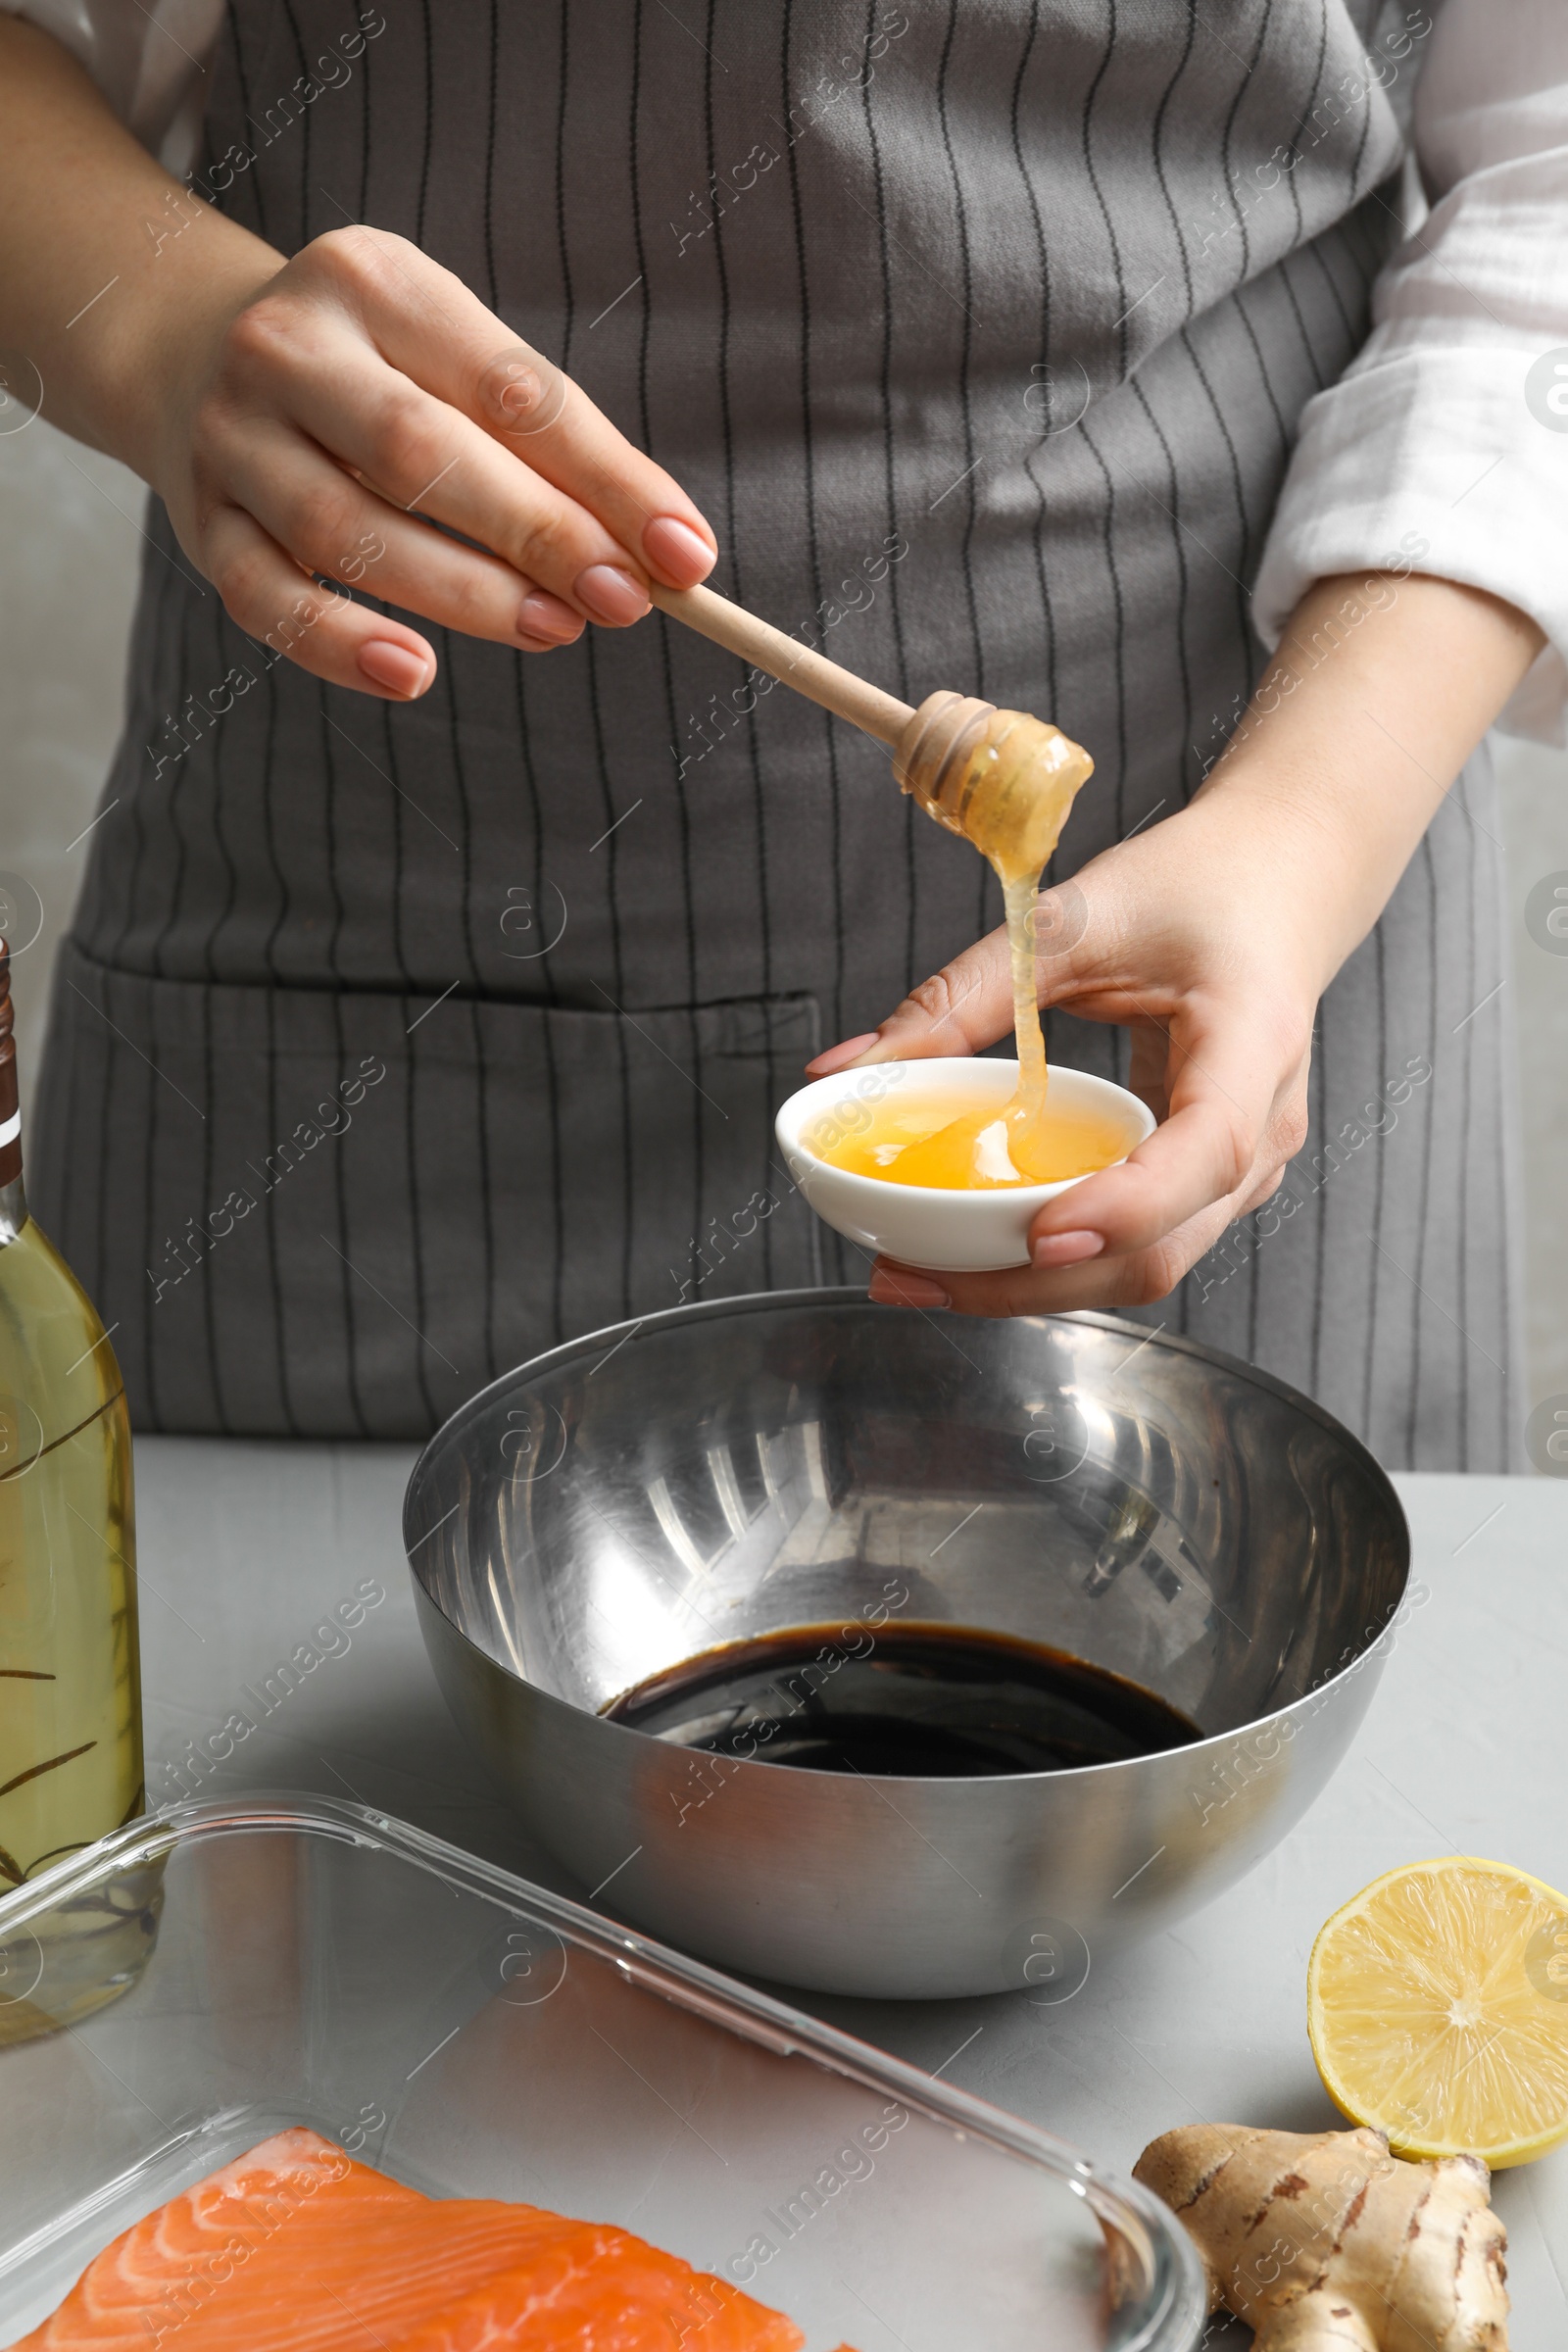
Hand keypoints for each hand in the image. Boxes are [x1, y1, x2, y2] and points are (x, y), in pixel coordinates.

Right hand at [142, 226, 715, 697]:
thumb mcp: (454, 357)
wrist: (185, 344)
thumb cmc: (373, 367)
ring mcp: (233, 436)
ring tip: (552, 631)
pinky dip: (340, 642)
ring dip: (460, 592)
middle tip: (622, 601)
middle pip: (419, 450)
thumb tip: (663, 553)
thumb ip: (549, 446)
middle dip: (535, 533)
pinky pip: (268, 599)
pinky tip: (412, 672)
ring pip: (346, 529)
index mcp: (375, 283)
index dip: (607, 479)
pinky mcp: (200, 523)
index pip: (510, 388)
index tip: (683, 554)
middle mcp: (289, 348)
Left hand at [811, 793, 1321, 1314]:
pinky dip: (1058, 1262)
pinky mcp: (1213, 1185)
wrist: (1281, 881)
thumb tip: (845, 1069)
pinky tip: (979, 1250)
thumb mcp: (1072, 920)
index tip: (1039, 1234)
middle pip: (1164, 1248)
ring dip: (1035, 1289)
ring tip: (923, 1274)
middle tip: (913, 1273)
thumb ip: (963, 994)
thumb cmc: (1196, 886)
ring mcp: (1247, 1170)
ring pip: (1149, 1266)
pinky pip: (1140, 1245)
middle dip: (1033, 1284)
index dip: (1127, 1206)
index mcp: (1254, 1040)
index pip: (1208, 1150)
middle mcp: (1266, 1126)